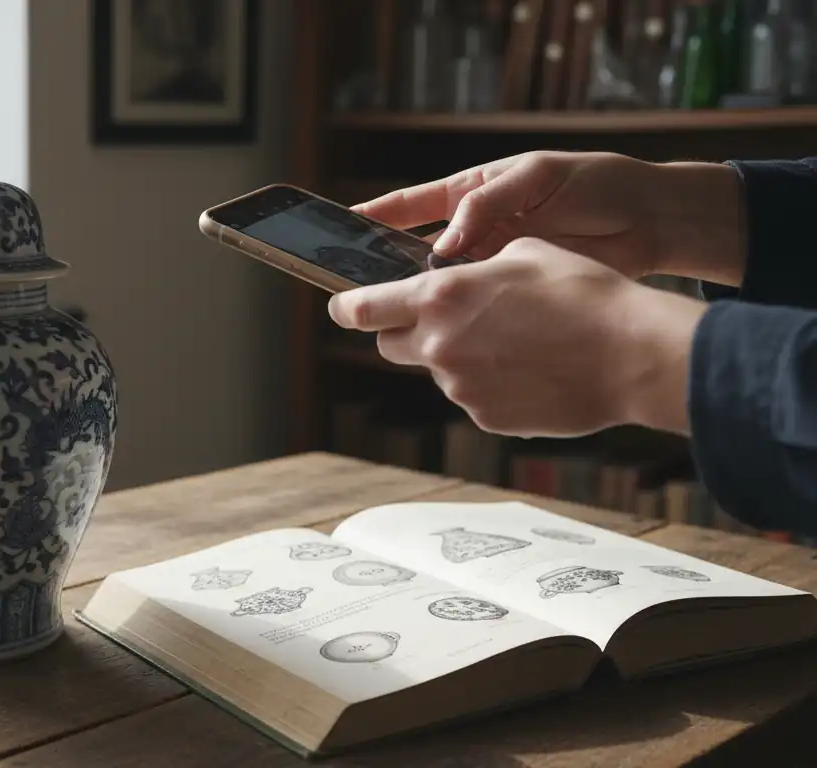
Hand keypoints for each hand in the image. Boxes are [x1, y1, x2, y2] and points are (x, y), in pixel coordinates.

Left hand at [327, 238, 706, 437]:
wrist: (632, 354)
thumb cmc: (585, 293)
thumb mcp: (524, 253)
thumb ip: (475, 267)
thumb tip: (461, 273)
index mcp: (440, 297)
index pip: (361, 308)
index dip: (347, 306)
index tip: (342, 306)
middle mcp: (439, 346)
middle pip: (390, 346)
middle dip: (405, 333)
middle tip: (442, 320)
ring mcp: (461, 387)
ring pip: (439, 371)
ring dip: (459, 357)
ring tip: (516, 343)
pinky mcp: (486, 418)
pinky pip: (474, 397)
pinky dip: (490, 384)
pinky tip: (531, 369)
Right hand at [354, 151, 745, 284]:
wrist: (652, 223)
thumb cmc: (597, 185)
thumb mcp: (537, 177)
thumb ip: (485, 204)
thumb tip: (441, 246)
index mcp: (473, 195)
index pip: (411, 206)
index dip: (374, 217)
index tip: (340, 228)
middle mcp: (474, 233)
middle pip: (414, 256)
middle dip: (386, 271)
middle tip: (355, 287)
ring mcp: (492, 267)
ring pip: (440, 289)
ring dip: (421, 302)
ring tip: (395, 316)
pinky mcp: (514, 296)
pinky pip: (475, 309)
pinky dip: (459, 320)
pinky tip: (446, 332)